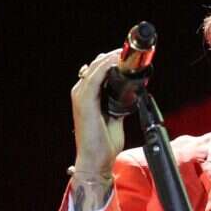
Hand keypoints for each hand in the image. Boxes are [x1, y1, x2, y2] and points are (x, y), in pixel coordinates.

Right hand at [70, 49, 124, 173]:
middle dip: (110, 57)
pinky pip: (94, 79)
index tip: (125, 54)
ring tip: (122, 52)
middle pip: (95, 67)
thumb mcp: (114, 118)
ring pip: (94, 70)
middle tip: (126, 50)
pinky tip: (115, 62)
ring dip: (108, 59)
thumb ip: (117, 104)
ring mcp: (81, 98)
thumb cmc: (104, 142)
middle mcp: (81, 94)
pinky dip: (105, 68)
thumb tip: (129, 94)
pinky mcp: (84, 103)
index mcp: (87, 97)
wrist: (97, 160)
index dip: (109, 61)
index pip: (97, 72)